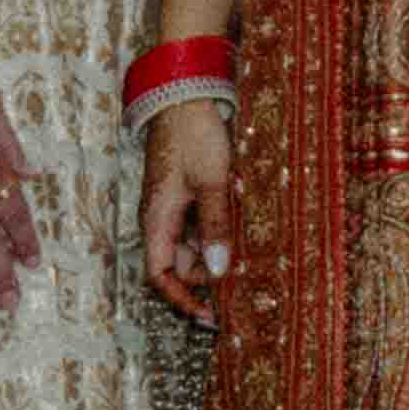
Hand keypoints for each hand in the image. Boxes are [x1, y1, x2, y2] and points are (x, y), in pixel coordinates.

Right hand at [139, 87, 241, 318]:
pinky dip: (221, 232)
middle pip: (181, 265)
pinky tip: (245, 228)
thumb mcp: (211, 182)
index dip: (182, 300)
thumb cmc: (194, 135)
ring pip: (195, 246)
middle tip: (247, 282)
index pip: (159, 276)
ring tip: (253, 254)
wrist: (186, 94)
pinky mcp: (187, 195)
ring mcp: (173, 207)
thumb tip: (218, 272)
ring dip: (219, 252)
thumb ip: (215, 226)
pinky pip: (202, 225)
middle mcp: (160, 219)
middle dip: (210, 276)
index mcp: (156, 219)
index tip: (211, 315)